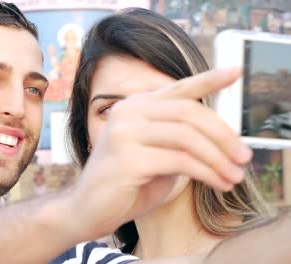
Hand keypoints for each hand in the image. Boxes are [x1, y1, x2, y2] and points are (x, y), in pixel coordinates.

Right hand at [69, 67, 252, 238]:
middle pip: (189, 112)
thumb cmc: (127, 184)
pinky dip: (206, 173)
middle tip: (244, 158)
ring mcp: (124, 132)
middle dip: (224, 135)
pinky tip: (218, 183)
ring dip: (219, 158)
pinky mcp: (126, 157)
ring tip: (235, 177)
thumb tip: (222, 137)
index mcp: (135, 107)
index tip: (235, 71)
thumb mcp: (158, 156)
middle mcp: (127, 112)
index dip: (208, 79)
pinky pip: (180, 161)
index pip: (178, 89)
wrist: (88, 210)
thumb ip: (180, 140)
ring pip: (188, 136)